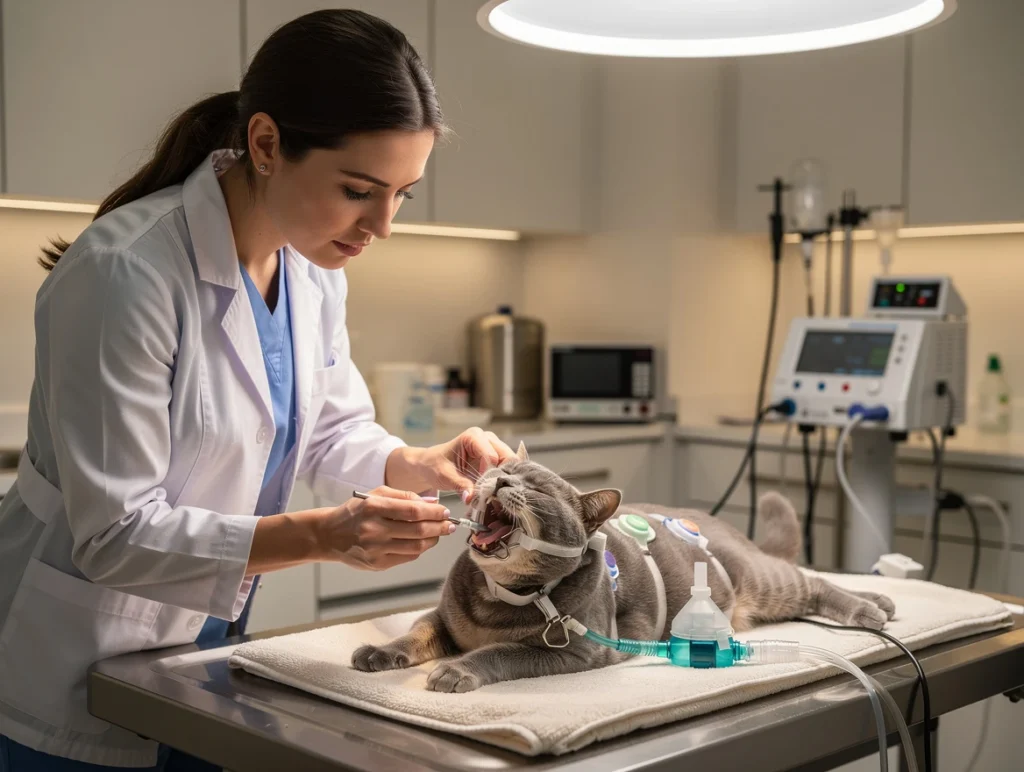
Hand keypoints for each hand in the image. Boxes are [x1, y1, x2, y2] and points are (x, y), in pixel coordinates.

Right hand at [315, 487, 454, 570]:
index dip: (434, 512)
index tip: (445, 511)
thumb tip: (432, 503)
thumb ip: (404, 496)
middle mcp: (374, 529)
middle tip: (450, 524)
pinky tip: (424, 542)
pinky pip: (407, 557)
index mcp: (373, 507)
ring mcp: (375, 549)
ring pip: (416, 547)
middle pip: (418, 530)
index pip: (413, 511)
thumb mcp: (376, 495)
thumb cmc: (356, 512)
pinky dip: (420, 549)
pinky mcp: (377, 564)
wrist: (330, 535)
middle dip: (439, 527)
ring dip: (433, 540)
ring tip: (440, 533)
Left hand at [385, 427, 516, 498]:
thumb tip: (471, 498)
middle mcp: (487, 438)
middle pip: (507, 458)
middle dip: (501, 477)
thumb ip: (460, 485)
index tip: (482, 492)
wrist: (430, 465)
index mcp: (473, 436)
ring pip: (510, 464)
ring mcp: (493, 447)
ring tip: (493, 495)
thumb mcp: (444, 476)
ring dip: (503, 480)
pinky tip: (494, 492)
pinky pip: (506, 470)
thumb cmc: (434, 465)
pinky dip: (502, 481)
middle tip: (493, 495)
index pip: (491, 456)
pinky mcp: (496, 458)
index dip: (489, 475)